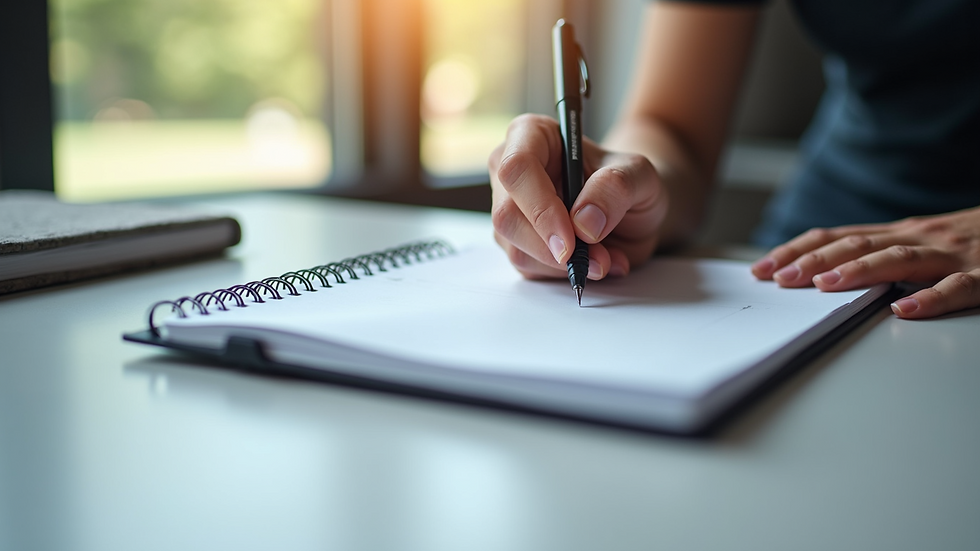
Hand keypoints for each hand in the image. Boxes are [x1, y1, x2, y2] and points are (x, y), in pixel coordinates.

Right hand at [488, 114, 667, 280]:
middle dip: (552, 246)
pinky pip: (528, 268)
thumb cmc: (628, 182)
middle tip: (596, 259)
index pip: (518, 167)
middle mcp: (512, 172)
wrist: (631, 211)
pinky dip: (564, 274)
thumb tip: (583, 222)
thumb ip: (616, 188)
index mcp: (533, 136)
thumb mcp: (640, 175)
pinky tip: (592, 262)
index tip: (573, 239)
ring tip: (605, 257)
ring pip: (516, 247)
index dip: (541, 206)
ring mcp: (510, 210)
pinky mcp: (517, 243)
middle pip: (507, 214)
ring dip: (564, 265)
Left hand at [751, 207, 979, 318]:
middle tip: (779, 278)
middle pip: (857, 244)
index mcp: (899, 232)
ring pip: (899, 259)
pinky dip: (933, 299)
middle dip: (813, 261)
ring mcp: (953, 254)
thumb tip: (822, 274)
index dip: (797, 250)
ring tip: (825, 286)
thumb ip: (879, 254)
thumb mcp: (920, 243)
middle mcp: (919, 236)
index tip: (761, 268)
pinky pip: (959, 288)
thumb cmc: (972, 242)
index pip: (836, 236)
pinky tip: (906, 312)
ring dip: (858, 271)